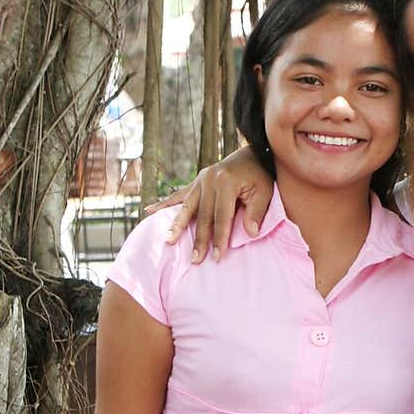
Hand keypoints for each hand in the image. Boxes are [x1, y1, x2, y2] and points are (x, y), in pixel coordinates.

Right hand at [145, 147, 274, 263]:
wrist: (251, 154)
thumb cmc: (260, 175)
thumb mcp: (264, 191)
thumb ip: (257, 212)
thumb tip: (250, 234)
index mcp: (226, 182)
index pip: (222, 216)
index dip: (220, 238)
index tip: (218, 257)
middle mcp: (209, 180)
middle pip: (202, 215)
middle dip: (199, 239)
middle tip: (195, 260)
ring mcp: (200, 180)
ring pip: (186, 207)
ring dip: (177, 225)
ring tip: (169, 241)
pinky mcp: (196, 182)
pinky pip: (178, 195)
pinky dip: (164, 204)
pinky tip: (148, 212)